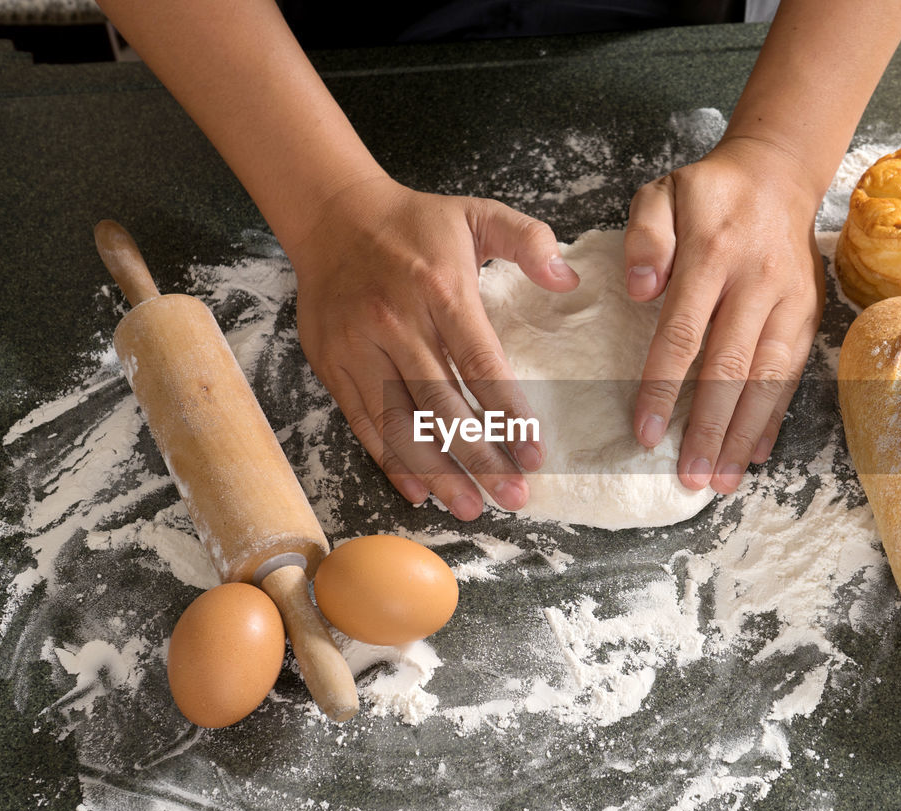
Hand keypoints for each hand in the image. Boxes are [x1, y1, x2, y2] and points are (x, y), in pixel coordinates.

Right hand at [290, 175, 578, 520]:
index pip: (481, 364)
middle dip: (481, 460)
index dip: (509, 415)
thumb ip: (528, 239)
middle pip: (442, 406)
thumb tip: (568, 275)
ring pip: (400, 424)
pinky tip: (419, 491)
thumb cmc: (415, 223)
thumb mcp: (478, 212)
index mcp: (440, 290)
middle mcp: (397, 323)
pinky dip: (390, 461)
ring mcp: (359, 347)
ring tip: (469, 508)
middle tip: (513, 497)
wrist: (332, 214)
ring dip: (436, 473)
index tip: (535, 455)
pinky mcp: (333, 364)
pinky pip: (363, 422)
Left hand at [625, 136, 824, 494]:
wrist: (777, 174)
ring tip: (721, 480)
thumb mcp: (662, 193)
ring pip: (766, 379)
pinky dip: (774, 417)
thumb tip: (641, 290)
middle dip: (708, 428)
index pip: (683, 333)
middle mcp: (757, 283)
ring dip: (743, 434)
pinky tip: (755, 453)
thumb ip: (646, 237)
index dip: (662, 387)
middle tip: (689, 478)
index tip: (644, 432)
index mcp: (714, 253)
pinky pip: (791, 374)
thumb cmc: (707, 193)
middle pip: (730, 368)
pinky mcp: (809, 315)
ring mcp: (790, 302)